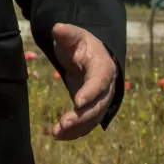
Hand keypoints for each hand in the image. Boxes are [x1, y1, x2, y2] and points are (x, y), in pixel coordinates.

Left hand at [49, 22, 116, 139]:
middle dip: (82, 116)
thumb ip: (66, 33)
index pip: (99, 82)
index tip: (78, 102)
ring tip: (57, 133)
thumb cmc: (80, 43)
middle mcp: (106, 87)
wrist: (89, 54)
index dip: (90, 92)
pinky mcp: (91, 108)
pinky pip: (86, 123)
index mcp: (103, 67)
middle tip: (64, 123)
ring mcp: (100, 100)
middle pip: (98, 105)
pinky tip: (58, 135)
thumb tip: (58, 28)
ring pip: (92, 118)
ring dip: (77, 128)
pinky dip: (74, 131)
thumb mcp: (73, 35)